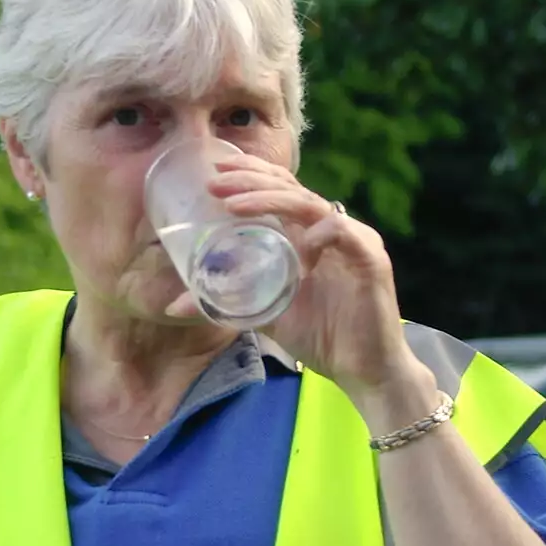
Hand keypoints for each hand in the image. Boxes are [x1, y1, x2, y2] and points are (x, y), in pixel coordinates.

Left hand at [165, 154, 435, 407]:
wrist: (362, 370)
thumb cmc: (319, 337)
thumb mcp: (263, 315)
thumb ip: (226, 304)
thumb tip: (174, 307)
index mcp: (306, 234)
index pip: (278, 191)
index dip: (248, 176)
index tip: (213, 175)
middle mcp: (330, 229)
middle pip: (291, 188)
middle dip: (251, 180)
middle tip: (216, 181)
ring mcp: (352, 241)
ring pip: (311, 204)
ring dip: (272, 200)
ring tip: (235, 205)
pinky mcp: (371, 260)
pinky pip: (344, 233)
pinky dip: (320, 234)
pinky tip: (299, 246)